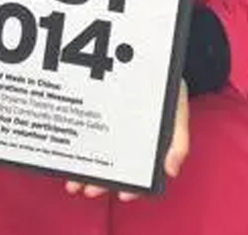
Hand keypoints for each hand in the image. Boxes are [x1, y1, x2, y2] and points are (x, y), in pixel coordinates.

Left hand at [63, 80, 188, 201]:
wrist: (150, 53)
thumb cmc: (166, 84)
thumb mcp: (177, 108)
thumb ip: (179, 139)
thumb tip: (172, 170)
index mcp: (149, 142)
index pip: (142, 171)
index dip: (135, 187)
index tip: (124, 195)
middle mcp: (127, 138)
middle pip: (113, 167)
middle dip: (100, 182)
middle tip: (88, 190)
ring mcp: (110, 127)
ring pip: (96, 156)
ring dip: (84, 171)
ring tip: (73, 182)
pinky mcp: (95, 113)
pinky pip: (84, 134)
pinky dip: (76, 147)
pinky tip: (68, 155)